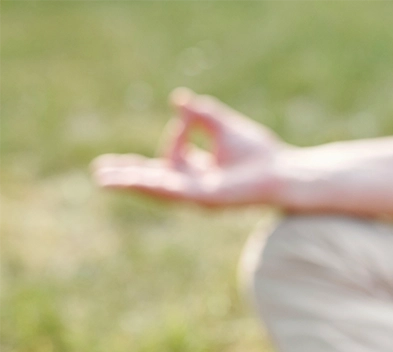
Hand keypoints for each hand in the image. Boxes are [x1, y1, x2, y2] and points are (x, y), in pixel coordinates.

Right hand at [92, 88, 283, 206]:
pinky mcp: (204, 199)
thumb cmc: (260, 153)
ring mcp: (197, 196)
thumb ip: (200, 113)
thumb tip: (178, 98)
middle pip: (152, 181)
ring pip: (156, 188)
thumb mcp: (223, 125)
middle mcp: (194, 186)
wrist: (283, 171)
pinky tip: (132, 180)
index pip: (171, 157)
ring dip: (130, 182)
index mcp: (198, 172)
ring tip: (102, 180)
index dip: (176, 134)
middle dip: (126, 176)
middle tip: (98, 174)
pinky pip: (173, 190)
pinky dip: (153, 183)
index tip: (186, 115)